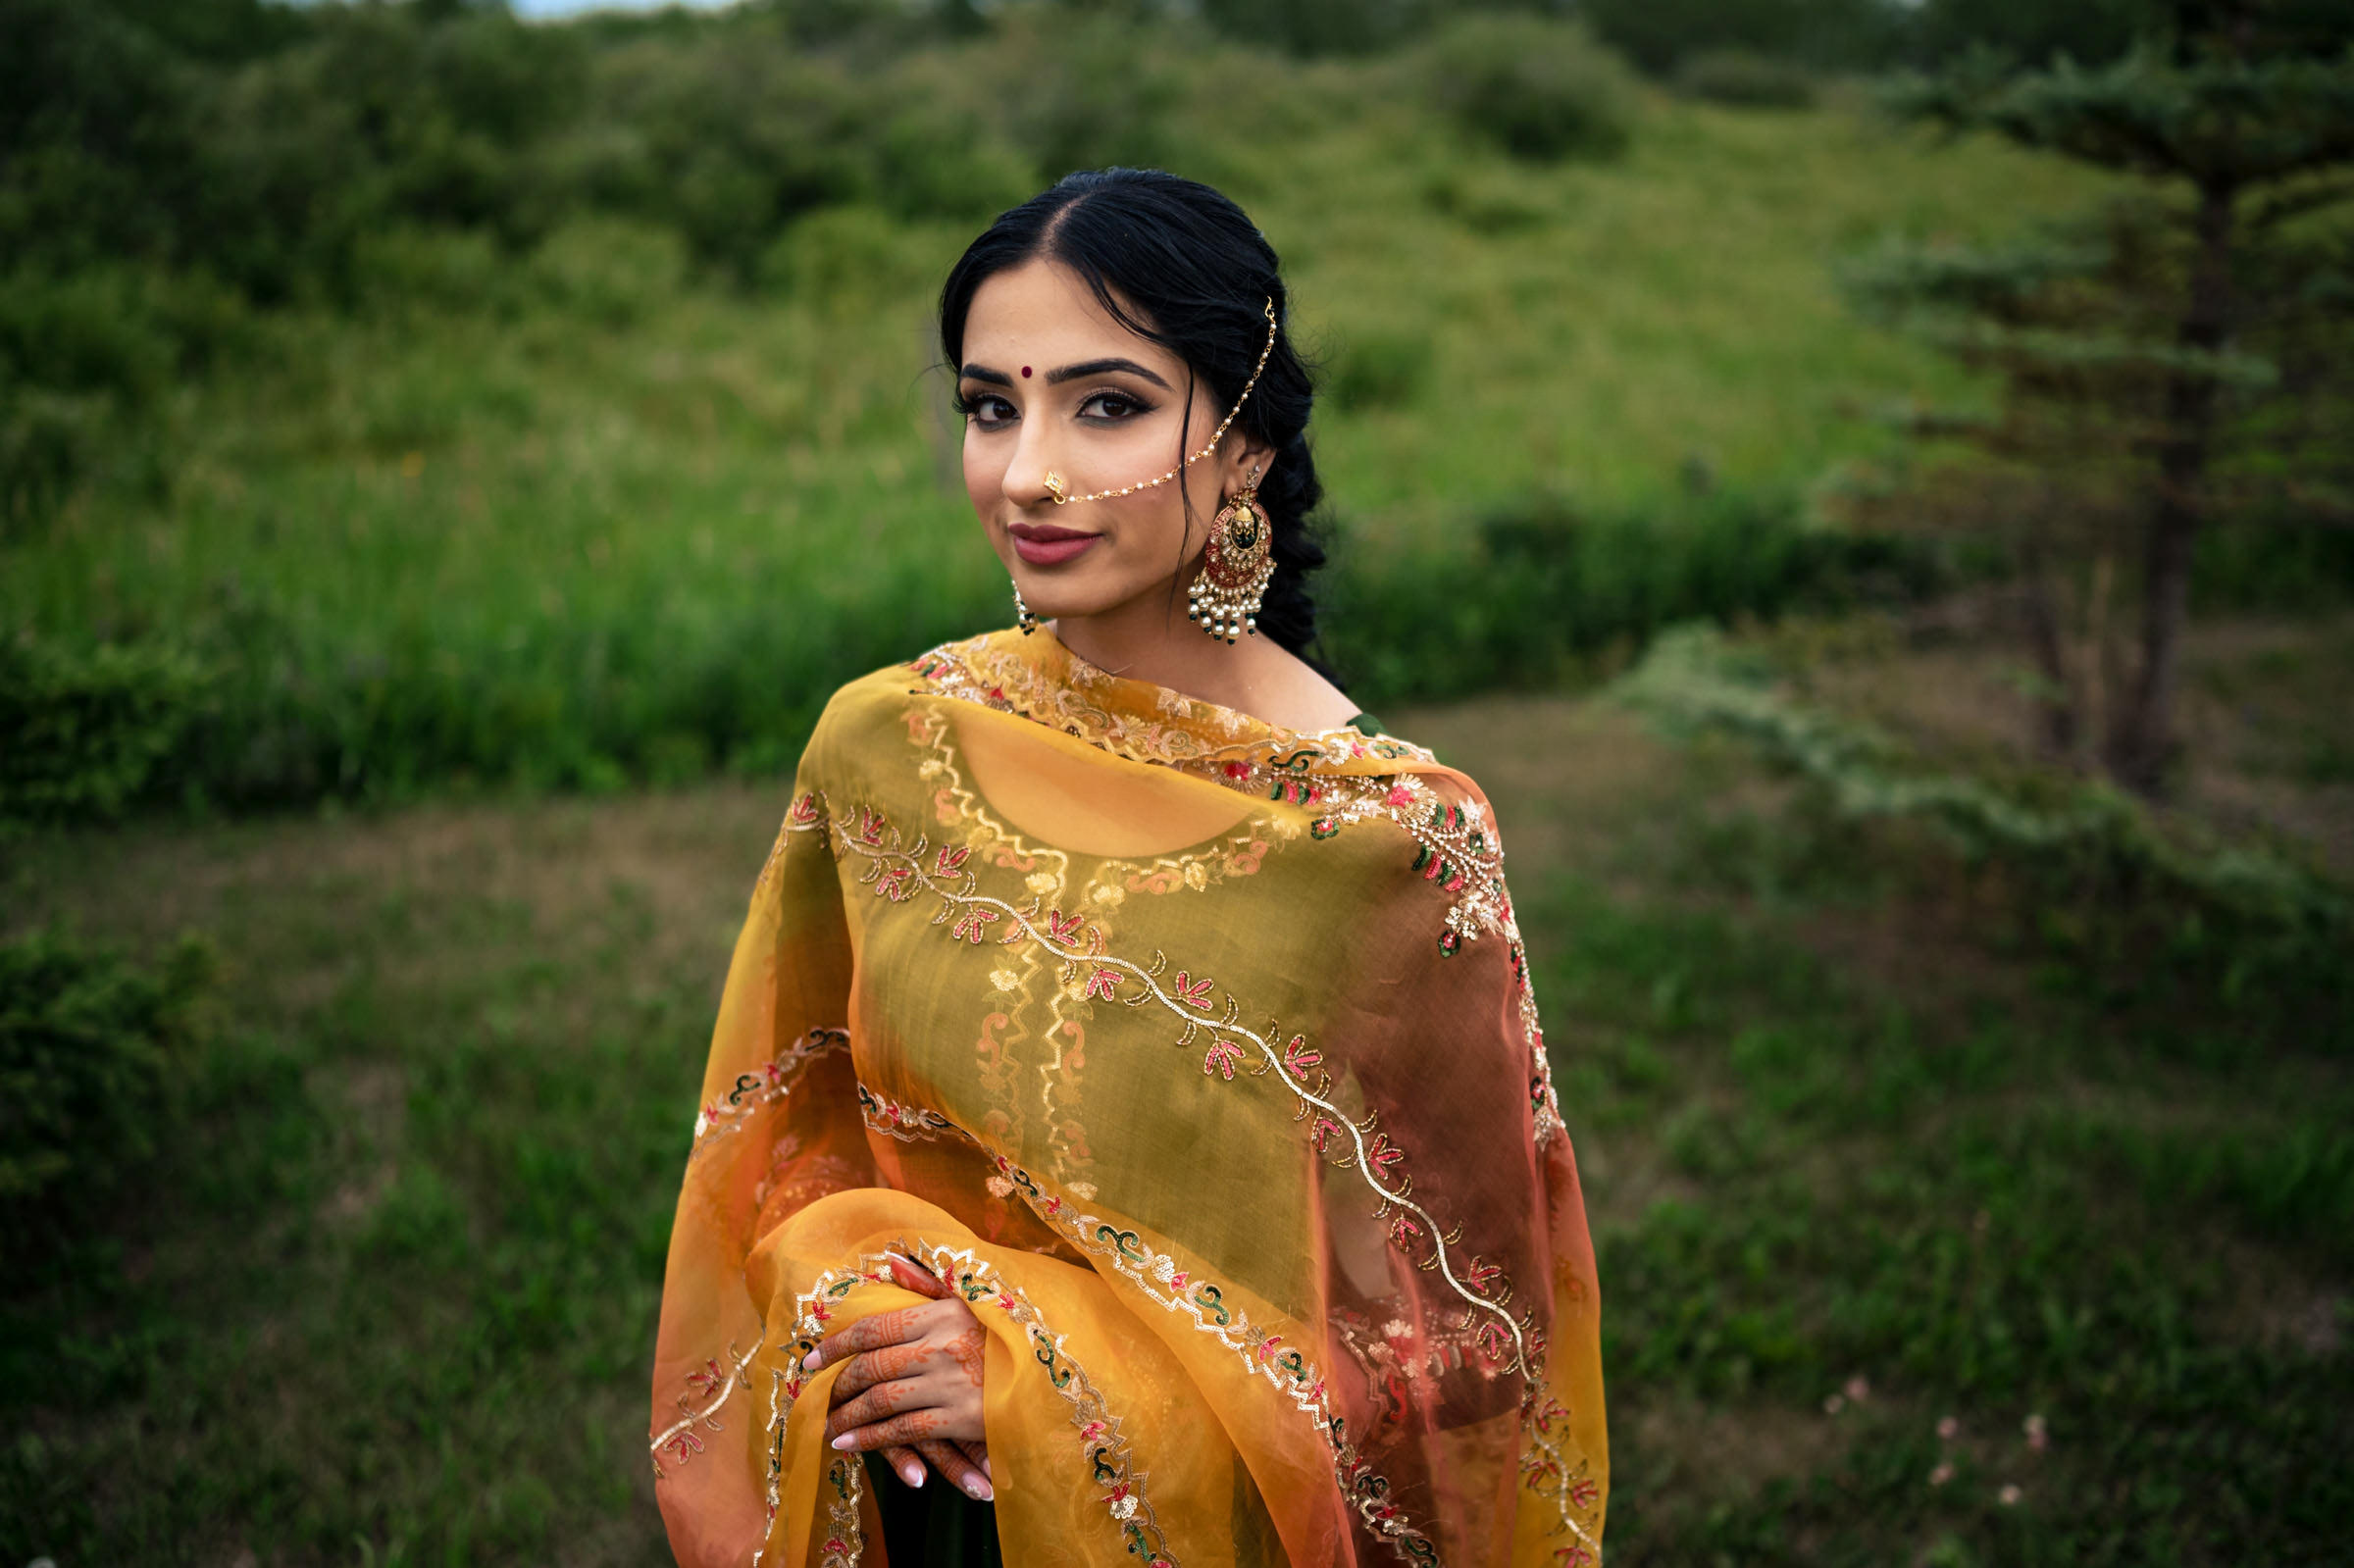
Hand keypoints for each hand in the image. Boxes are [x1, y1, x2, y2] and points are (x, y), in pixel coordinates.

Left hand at [806, 1251, 993, 1500]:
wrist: (1053, 1374)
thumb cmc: (1010, 1335)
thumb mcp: (972, 1301)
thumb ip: (928, 1284)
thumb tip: (889, 1260)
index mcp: (941, 1313)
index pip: (874, 1328)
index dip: (835, 1345)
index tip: (809, 1360)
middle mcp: (940, 1346)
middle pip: (871, 1366)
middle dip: (838, 1385)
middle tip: (819, 1397)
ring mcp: (949, 1383)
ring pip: (881, 1400)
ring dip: (847, 1415)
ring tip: (827, 1426)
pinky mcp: (961, 1418)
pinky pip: (904, 1430)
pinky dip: (871, 1438)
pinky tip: (849, 1443)